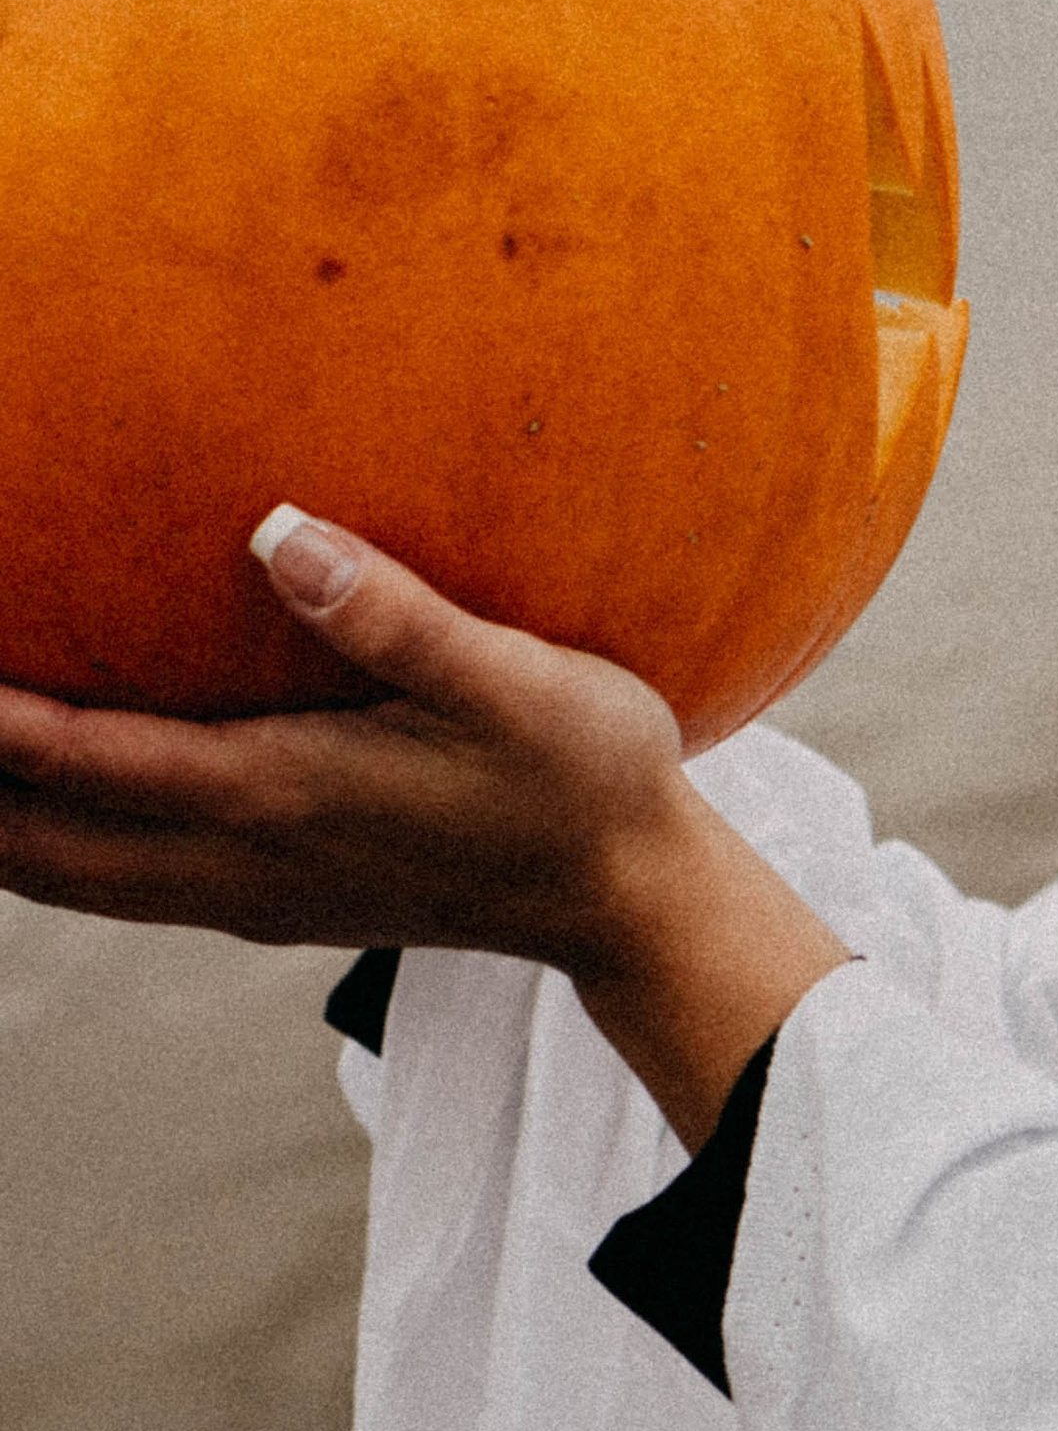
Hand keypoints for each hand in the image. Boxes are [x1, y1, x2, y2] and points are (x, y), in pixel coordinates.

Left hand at [0, 514, 851, 1148]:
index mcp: (276, 799)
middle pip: (32, 846)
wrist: (626, 897)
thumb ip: (390, 613)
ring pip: (60, 877)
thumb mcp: (511, 684)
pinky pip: (109, 879)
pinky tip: (37, 790)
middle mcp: (237, 862)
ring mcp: (245, 895)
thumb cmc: (581, 774)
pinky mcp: (267, 900)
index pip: (80, 763)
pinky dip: (41, 841)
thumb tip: (274, 531)